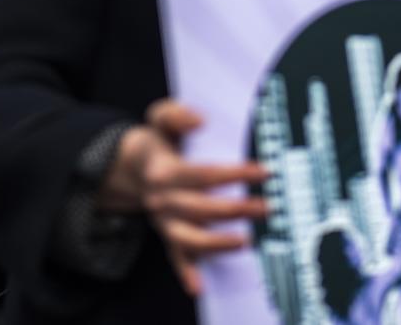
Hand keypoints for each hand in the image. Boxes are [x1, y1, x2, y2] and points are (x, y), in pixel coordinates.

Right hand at [99, 99, 268, 294]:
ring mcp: (164, 221)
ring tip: (246, 241)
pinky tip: (198, 287)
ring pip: (189, 238)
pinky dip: (186, 272)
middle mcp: (162, 199)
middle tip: (267, 207)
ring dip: (217, 243)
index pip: (204, 174)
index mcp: (163, 170)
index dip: (234, 173)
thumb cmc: (157, 141)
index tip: (263, 172)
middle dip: (236, 209)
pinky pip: (175, 256)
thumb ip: (176, 114)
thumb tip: (199, 120)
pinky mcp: (167, 234)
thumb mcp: (160, 117)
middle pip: (201, 208)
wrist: (132, 166)